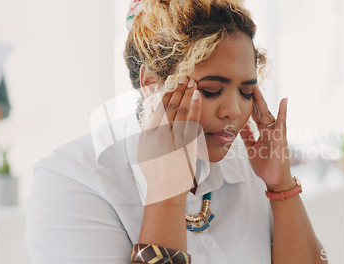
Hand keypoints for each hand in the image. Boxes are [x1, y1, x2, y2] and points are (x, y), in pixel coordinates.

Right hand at [137, 77, 202, 204]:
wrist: (165, 190)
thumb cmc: (156, 170)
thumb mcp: (146, 149)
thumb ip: (150, 131)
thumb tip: (154, 113)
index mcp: (148, 135)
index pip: (157, 108)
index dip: (166, 93)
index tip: (172, 81)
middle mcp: (158, 136)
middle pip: (168, 106)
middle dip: (177, 89)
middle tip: (184, 75)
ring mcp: (172, 141)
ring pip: (179, 111)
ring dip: (186, 94)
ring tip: (192, 81)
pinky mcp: (185, 146)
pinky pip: (191, 123)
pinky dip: (194, 107)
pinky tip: (197, 96)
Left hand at [239, 87, 294, 191]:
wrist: (274, 180)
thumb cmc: (265, 166)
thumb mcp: (251, 148)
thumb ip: (247, 136)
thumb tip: (240, 126)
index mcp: (262, 133)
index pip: (254, 116)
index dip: (249, 106)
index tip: (242, 94)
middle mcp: (269, 131)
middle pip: (260, 112)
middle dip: (254, 99)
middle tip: (247, 85)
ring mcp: (276, 133)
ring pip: (268, 114)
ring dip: (262, 102)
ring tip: (257, 89)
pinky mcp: (281, 139)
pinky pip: (282, 123)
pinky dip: (283, 111)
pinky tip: (284, 100)